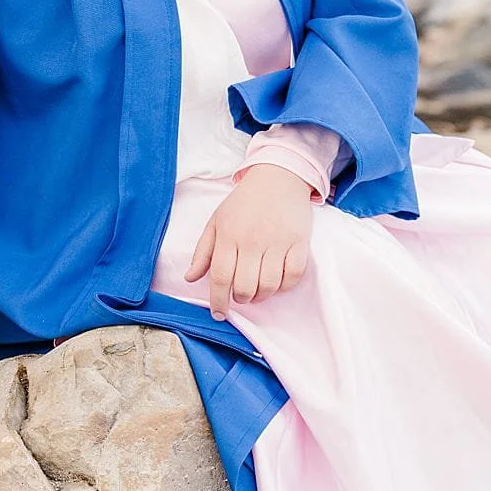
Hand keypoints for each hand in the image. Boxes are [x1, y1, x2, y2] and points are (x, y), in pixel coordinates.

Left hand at [186, 162, 315, 318]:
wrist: (278, 177)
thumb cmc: (244, 202)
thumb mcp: (216, 221)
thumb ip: (203, 251)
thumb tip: (190, 279)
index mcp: (229, 235)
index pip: (221, 277)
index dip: (218, 301)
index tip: (218, 313)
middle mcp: (253, 240)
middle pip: (245, 286)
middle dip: (241, 299)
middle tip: (241, 295)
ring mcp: (278, 241)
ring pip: (269, 285)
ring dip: (262, 296)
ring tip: (258, 291)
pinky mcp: (299, 241)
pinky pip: (294, 275)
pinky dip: (285, 285)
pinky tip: (278, 283)